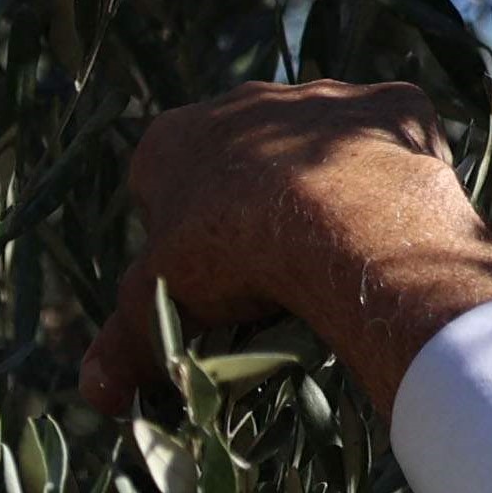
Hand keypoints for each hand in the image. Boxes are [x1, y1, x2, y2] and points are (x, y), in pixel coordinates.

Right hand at [80, 79, 491, 423]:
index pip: (157, 183)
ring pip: (312, 146)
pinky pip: (385, 143)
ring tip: (331, 253)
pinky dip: (383, 178)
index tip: (198, 281)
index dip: (174, 236)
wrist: (344, 222)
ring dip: (315, 188)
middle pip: (238, 159)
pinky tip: (385, 223)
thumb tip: (99, 396)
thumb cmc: (232, 259)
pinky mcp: (392, 104)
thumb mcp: (159, 310)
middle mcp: (245, 102)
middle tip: (264, 271)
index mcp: (174, 138)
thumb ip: (125, 345)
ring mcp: (323, 96)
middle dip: (245, 205)